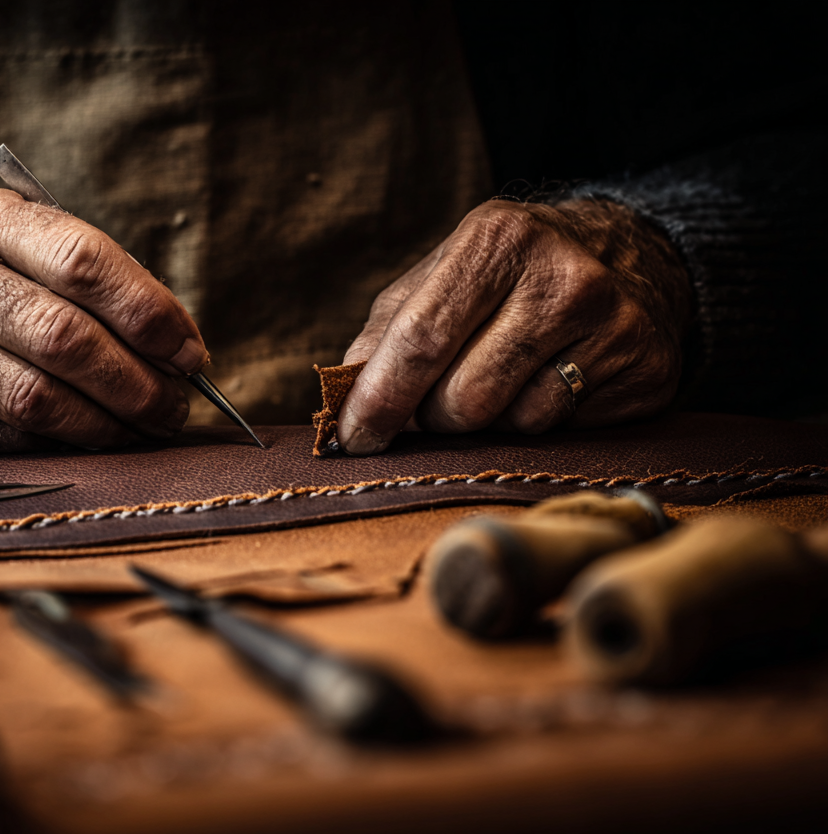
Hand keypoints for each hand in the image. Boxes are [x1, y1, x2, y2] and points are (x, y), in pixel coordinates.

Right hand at [0, 187, 207, 451]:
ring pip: (32, 399)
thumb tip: (181, 355)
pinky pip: (0, 440)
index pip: (81, 261)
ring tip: (141, 430)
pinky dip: (59, 449)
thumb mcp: (17, 245)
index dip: (149, 314)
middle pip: (61, 337)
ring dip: (105, 426)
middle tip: (174, 408)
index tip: (190, 354)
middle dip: (136, 383)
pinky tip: (87, 444)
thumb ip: (92, 283)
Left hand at [336, 197, 692, 454]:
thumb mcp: (443, 275)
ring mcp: (614, 323)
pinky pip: (562, 433)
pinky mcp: (647, 369)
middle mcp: (562, 275)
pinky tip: (552, 383)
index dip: (378, 401)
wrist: (633, 254)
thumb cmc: (510, 274)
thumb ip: (385, 332)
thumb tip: (342, 399)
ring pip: (514, 423)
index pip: (420, 340)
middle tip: (440, 401)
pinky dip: (540, 423)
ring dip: (489, 422)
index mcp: (497, 239)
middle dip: (435, 417)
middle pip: (463, 399)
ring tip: (504, 380)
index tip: (352, 439)